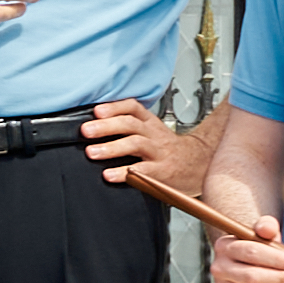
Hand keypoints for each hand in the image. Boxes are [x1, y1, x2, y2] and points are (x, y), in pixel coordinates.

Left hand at [81, 97, 207, 192]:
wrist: (197, 164)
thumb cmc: (167, 149)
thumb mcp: (151, 131)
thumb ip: (128, 126)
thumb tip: (94, 125)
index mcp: (149, 123)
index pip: (133, 107)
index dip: (115, 107)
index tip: (97, 110)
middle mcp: (153, 134)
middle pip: (130, 124)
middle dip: (106, 126)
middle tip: (86, 131)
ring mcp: (158, 152)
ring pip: (136, 144)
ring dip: (112, 148)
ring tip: (92, 152)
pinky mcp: (161, 171)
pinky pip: (143, 170)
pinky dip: (125, 173)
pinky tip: (110, 175)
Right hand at [211, 221, 283, 282]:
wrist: (246, 260)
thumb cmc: (257, 245)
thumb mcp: (263, 230)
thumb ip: (267, 226)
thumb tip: (267, 230)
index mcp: (224, 246)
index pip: (250, 253)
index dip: (275, 259)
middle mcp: (220, 268)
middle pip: (251, 277)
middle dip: (280, 278)